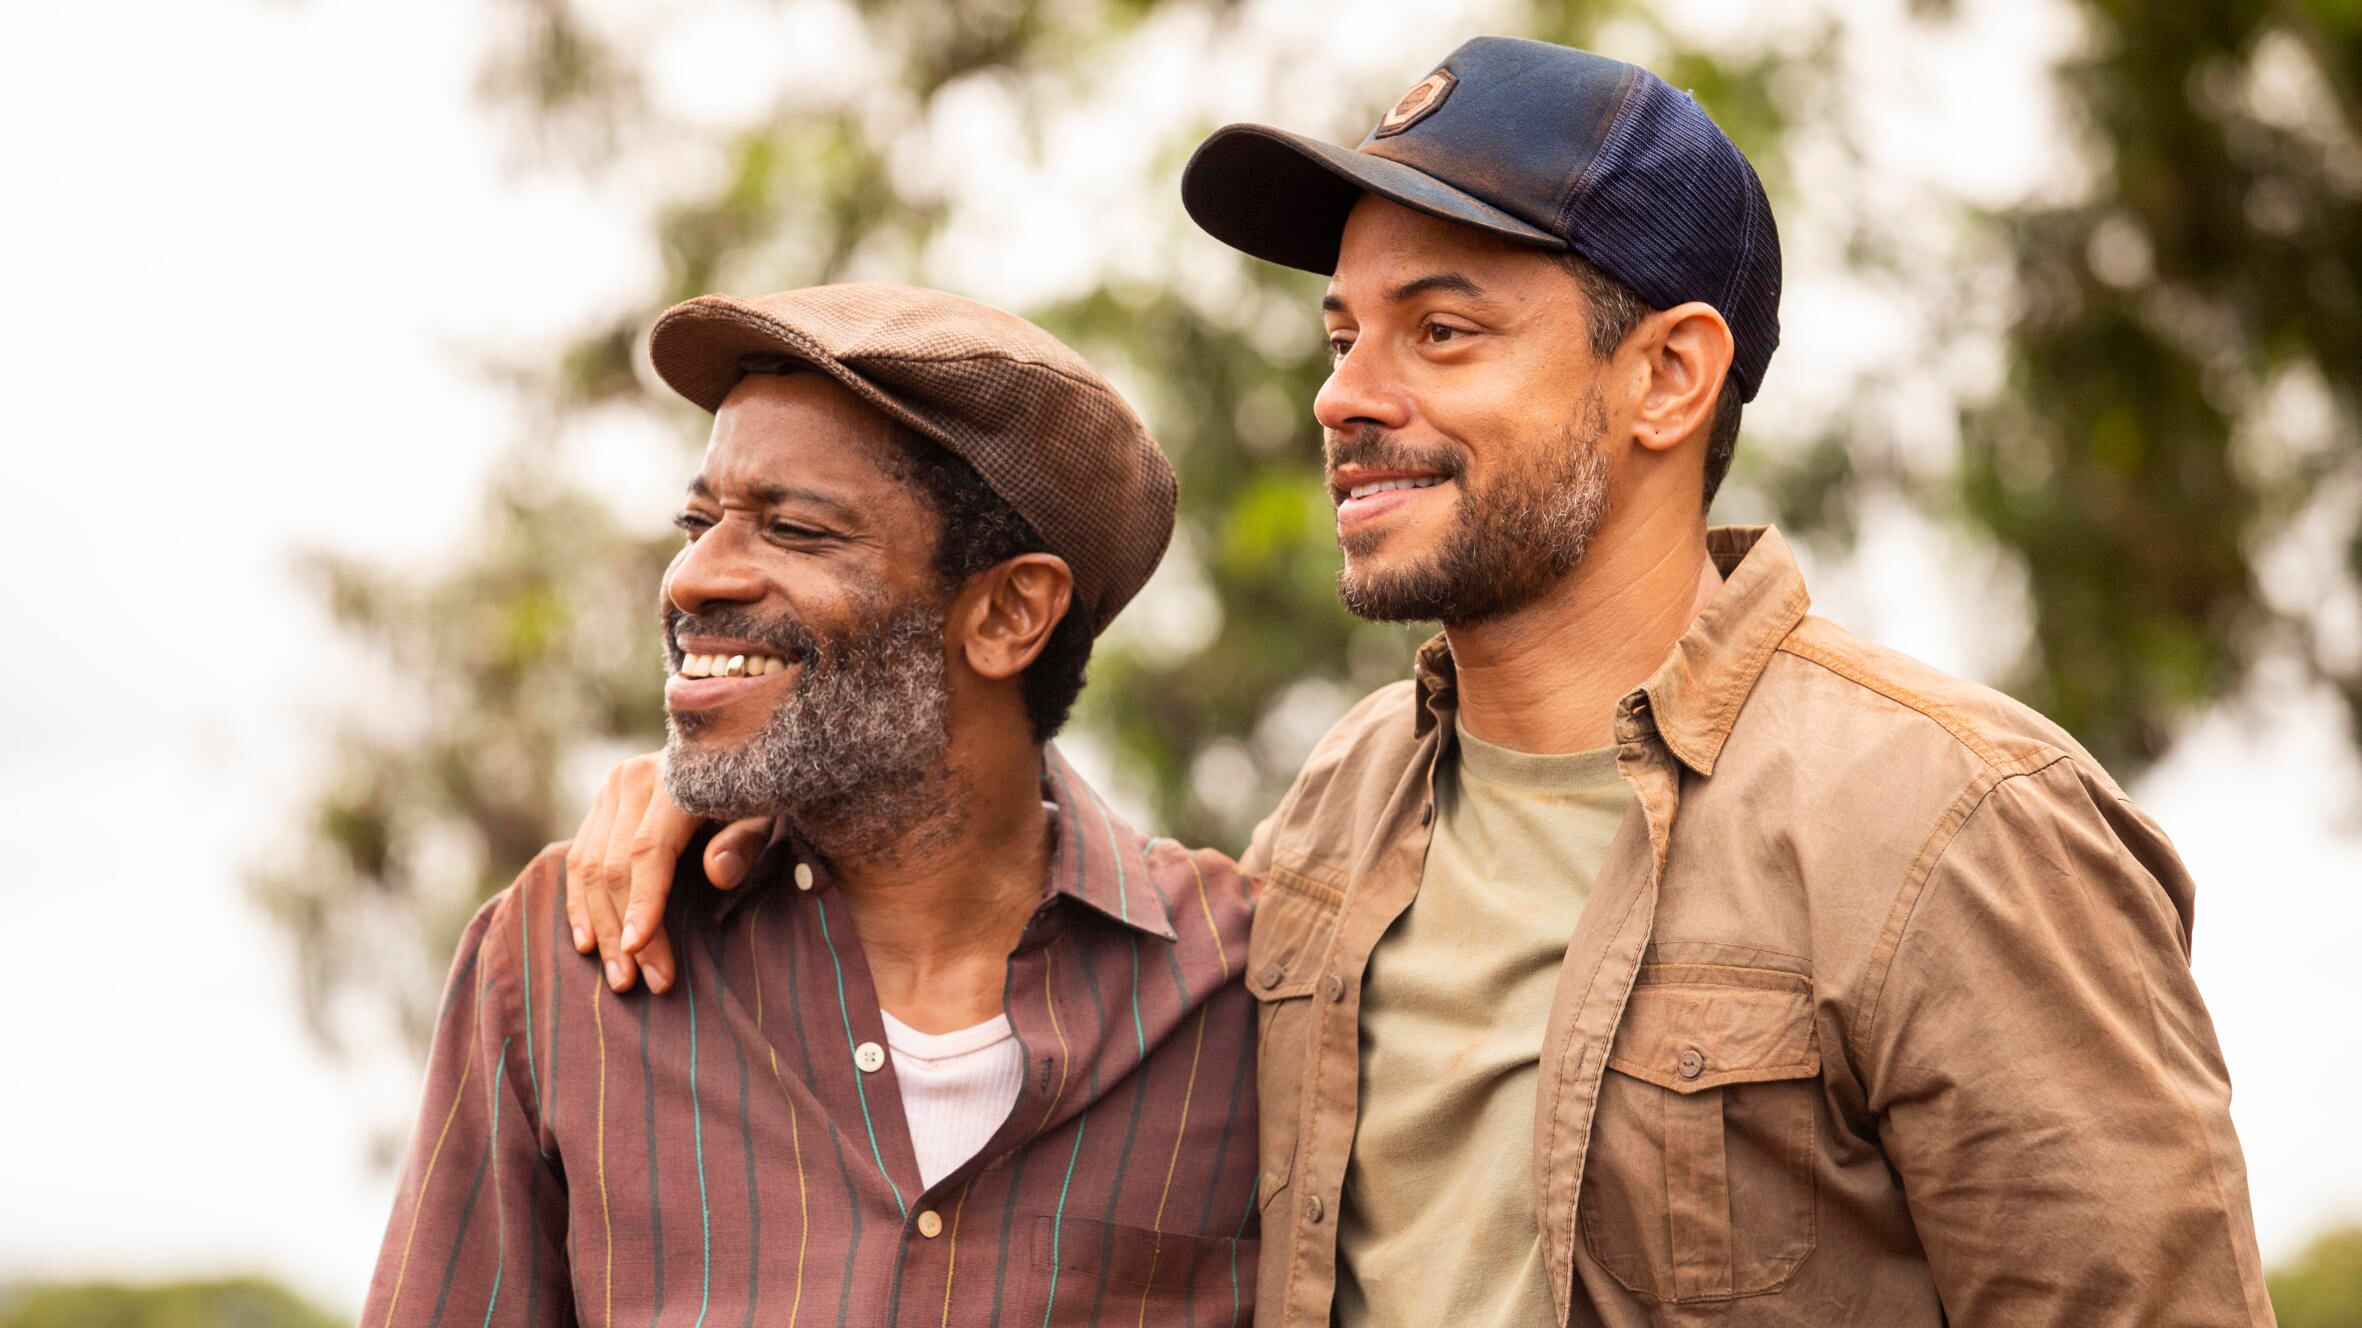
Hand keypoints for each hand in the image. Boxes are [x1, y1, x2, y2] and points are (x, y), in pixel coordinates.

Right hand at [562, 752, 773, 992]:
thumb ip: (743, 842)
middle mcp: (631, 779)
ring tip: (618, 977)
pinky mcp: (599, 805)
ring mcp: (609, 791)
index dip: (643, 904)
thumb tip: (717, 873)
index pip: (648, 852)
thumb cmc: (755, 795)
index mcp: (674, 780)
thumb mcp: (764, 814)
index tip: (640, 952)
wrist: (732, 753)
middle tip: (638, 984)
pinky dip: (580, 905)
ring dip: (599, 928)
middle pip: (614, 868)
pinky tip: (588, 944)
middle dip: (624, 931)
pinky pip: (578, 860)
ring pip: (588, 869)